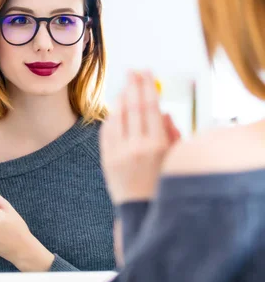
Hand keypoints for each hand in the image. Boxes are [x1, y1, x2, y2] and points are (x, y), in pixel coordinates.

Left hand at [100, 70, 180, 204]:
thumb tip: (163, 112)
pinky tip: (115, 109)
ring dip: (120, 99)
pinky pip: (106, 132)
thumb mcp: (175, 159)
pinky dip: (111, 117)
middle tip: (133, 70)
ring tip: (125, 87)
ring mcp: (118, 153)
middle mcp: (137, 147)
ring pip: (117, 117)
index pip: (150, 107)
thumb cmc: (164, 184)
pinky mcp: (106, 159)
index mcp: (158, 145)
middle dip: (133, 86)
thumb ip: (171, 134)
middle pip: (132, 108)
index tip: (145, 71)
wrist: (141, 211)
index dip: (146, 87)